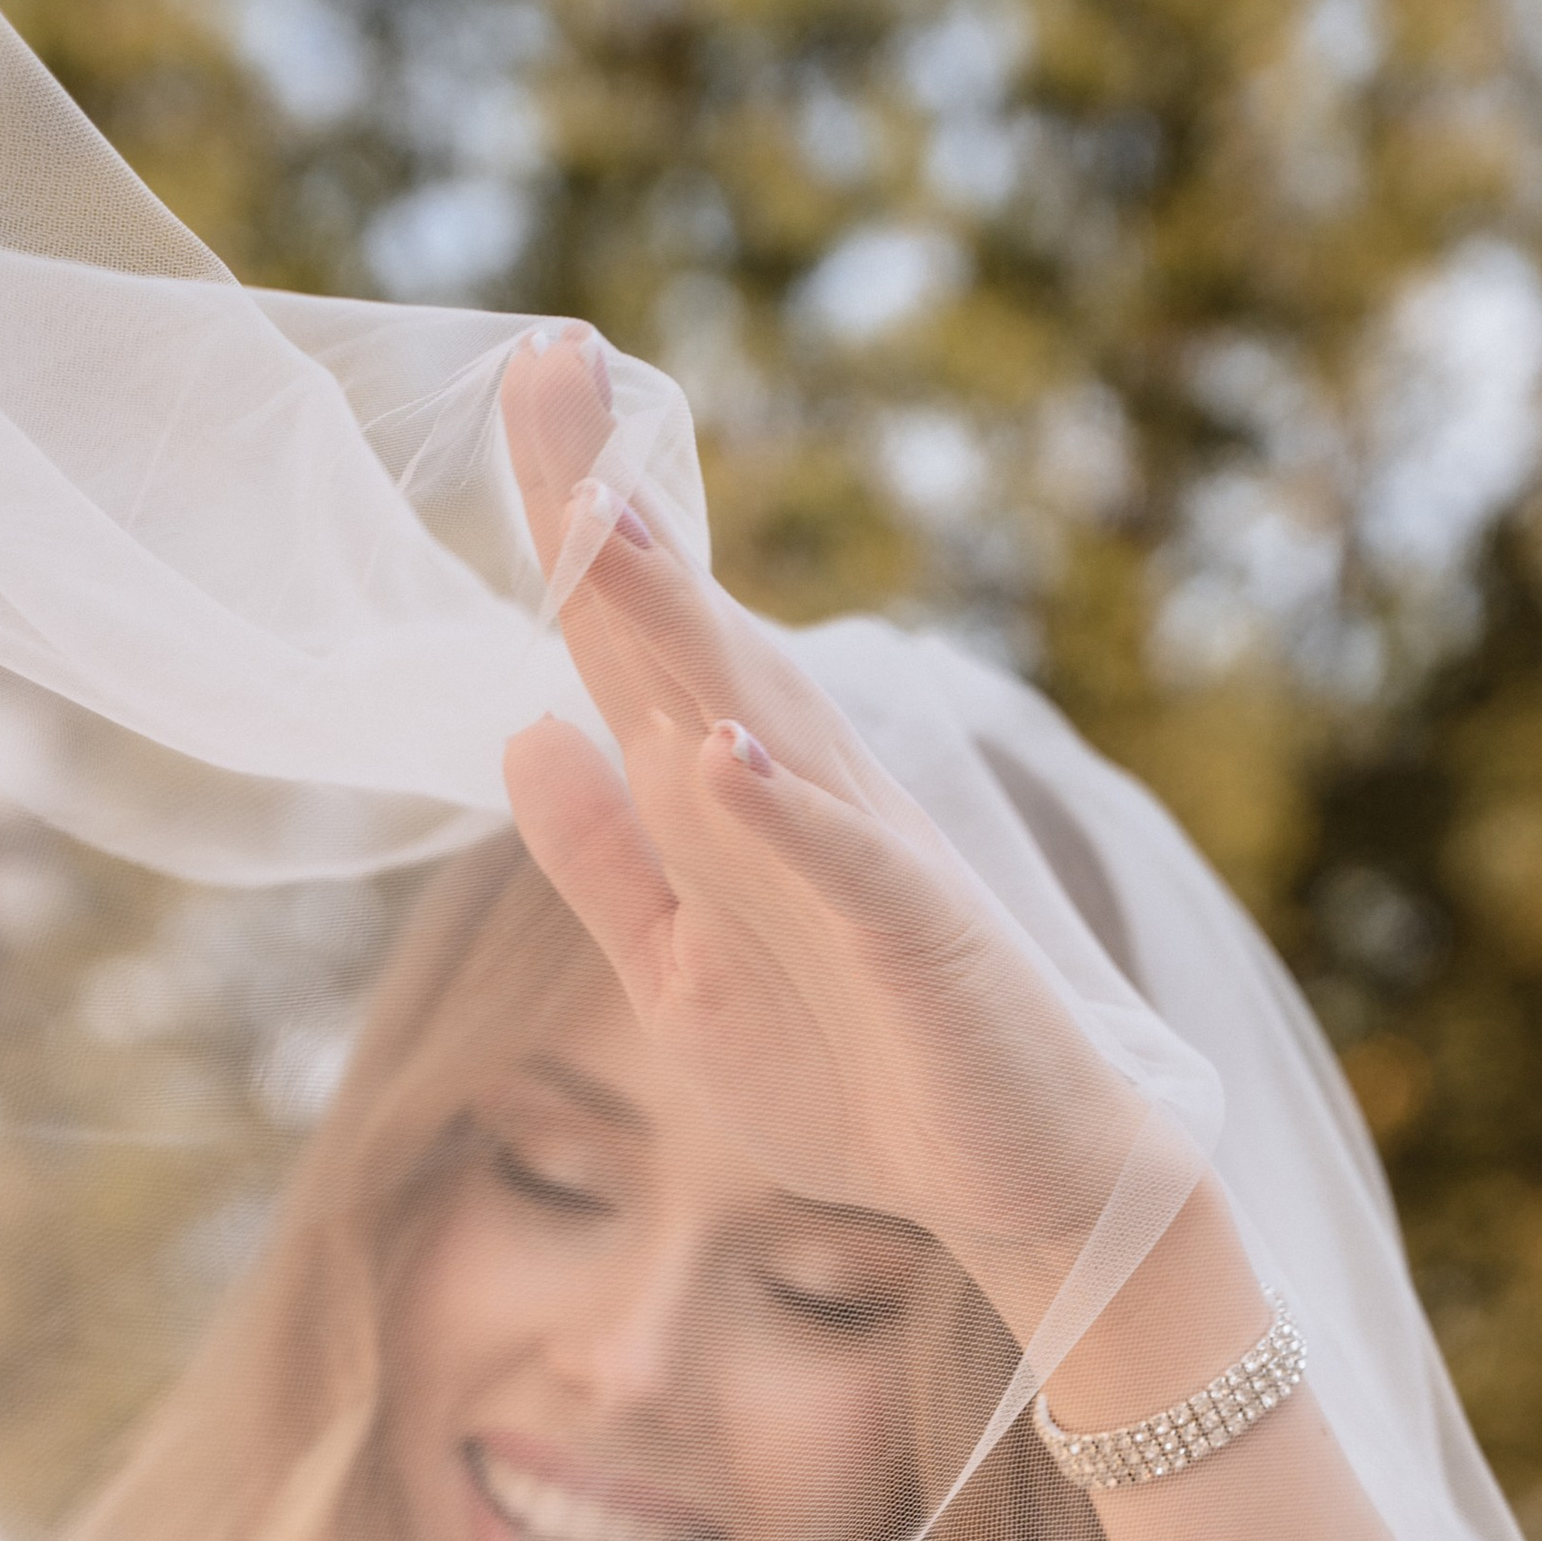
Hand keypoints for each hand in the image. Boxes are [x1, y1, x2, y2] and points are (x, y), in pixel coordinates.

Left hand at [497, 329, 1148, 1298]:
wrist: (1022, 1180)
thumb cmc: (861, 1074)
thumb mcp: (685, 977)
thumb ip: (604, 864)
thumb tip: (518, 729)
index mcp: (732, 803)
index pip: (628, 646)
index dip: (570, 525)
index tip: (524, 378)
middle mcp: (796, 795)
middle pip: (685, 636)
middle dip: (608, 513)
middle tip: (542, 360)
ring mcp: (861, 857)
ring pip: (755, 716)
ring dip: (674, 619)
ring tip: (594, 513)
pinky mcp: (917, 936)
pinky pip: (840, 865)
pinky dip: (781, 810)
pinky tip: (721, 748)